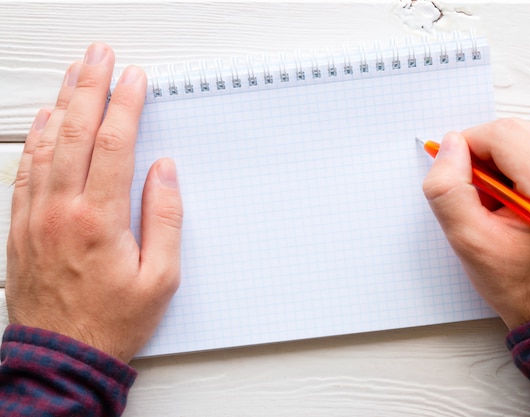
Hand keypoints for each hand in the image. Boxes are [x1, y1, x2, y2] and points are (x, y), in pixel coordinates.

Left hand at [5, 43, 182, 362]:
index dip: (125, 105)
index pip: (114, 145)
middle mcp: (61, 209)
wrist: (62, 354)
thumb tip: (164, 173)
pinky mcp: (22, 226)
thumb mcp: (160, 278)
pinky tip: (45, 124)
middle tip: (100, 56)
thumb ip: (164, 219)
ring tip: (74, 75)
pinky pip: (26, 172)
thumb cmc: (113, 320)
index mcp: (99, 220)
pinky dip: (37, 141)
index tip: (135, 79)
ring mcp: (36, 216)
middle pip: (76, 132)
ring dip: (63, 105)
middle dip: (90, 87)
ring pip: (47, 145)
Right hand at [422, 118, 529, 328]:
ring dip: (498, 164)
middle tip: (476, 197)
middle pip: (515, 132)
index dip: (466, 148)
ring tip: (494, 204)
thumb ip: (448, 189)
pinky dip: (514, 170)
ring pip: (525, 139)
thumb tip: (449, 146)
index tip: (455, 177)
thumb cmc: (521, 284)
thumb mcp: (469, 242)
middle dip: (483, 157)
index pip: (501, 134)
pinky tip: (509, 202)